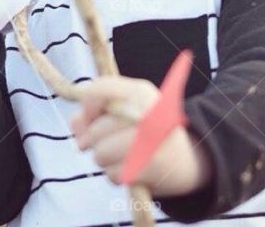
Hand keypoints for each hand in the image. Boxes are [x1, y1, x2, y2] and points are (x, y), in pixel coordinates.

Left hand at [69, 75, 212, 196]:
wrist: (189, 159)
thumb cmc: (149, 130)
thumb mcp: (127, 111)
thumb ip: (97, 111)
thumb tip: (76, 123)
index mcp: (140, 91)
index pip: (98, 90)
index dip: (87, 107)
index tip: (89, 117)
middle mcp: (147, 111)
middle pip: (95, 129)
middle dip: (91, 141)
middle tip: (100, 144)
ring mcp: (149, 140)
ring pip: (101, 154)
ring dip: (104, 160)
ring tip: (120, 156)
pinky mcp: (150, 166)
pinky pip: (113, 174)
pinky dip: (117, 175)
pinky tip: (131, 169)